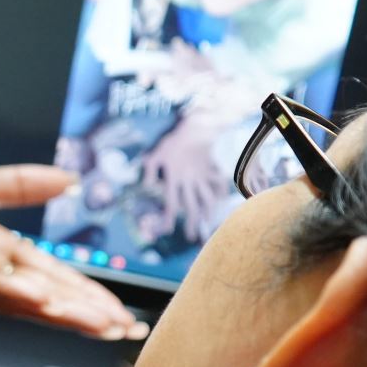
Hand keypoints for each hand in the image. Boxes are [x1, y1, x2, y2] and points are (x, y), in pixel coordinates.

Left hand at [0, 160, 145, 339]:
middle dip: (86, 314)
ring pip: (18, 297)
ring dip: (59, 312)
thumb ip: (21, 185)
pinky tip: (40, 298)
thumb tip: (69, 180)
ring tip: (97, 324)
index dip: (89, 296)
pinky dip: (10, 292)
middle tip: (125, 331)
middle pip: (45, 295)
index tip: (124, 315)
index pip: (53, 278)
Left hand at [143, 109, 226, 243]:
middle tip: (191, 237)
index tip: (167, 231)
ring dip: (207, 212)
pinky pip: (217, 183)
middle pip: (191, 206)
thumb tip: (145, 185)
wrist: (194, 128)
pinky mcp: (209, 170)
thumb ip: (149, 169)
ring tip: (208, 223)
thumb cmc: (172, 141)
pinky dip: (220, 193)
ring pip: (206, 198)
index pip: (170, 202)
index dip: (168, 218)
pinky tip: (221, 201)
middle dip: (191, 223)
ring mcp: (201, 176)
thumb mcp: (155, 153)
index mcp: (174, 178)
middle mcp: (189, 181)